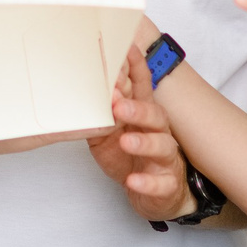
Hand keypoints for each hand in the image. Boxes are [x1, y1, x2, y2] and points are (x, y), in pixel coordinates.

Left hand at [88, 46, 192, 221]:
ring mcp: (165, 158)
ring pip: (162, 145)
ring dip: (144, 141)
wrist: (152, 193)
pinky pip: (160, 183)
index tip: (127, 52)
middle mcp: (159, 132)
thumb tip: (79, 90)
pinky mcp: (166, 184)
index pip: (142, 88)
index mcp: (144, 115)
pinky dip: (147, 182)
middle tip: (117, 104)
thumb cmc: (129, 156)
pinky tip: (133, 180)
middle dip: (137, 107)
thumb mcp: (109, 133)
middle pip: (154, 114)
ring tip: (126, 141)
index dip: (137, 70)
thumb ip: (100, 114)